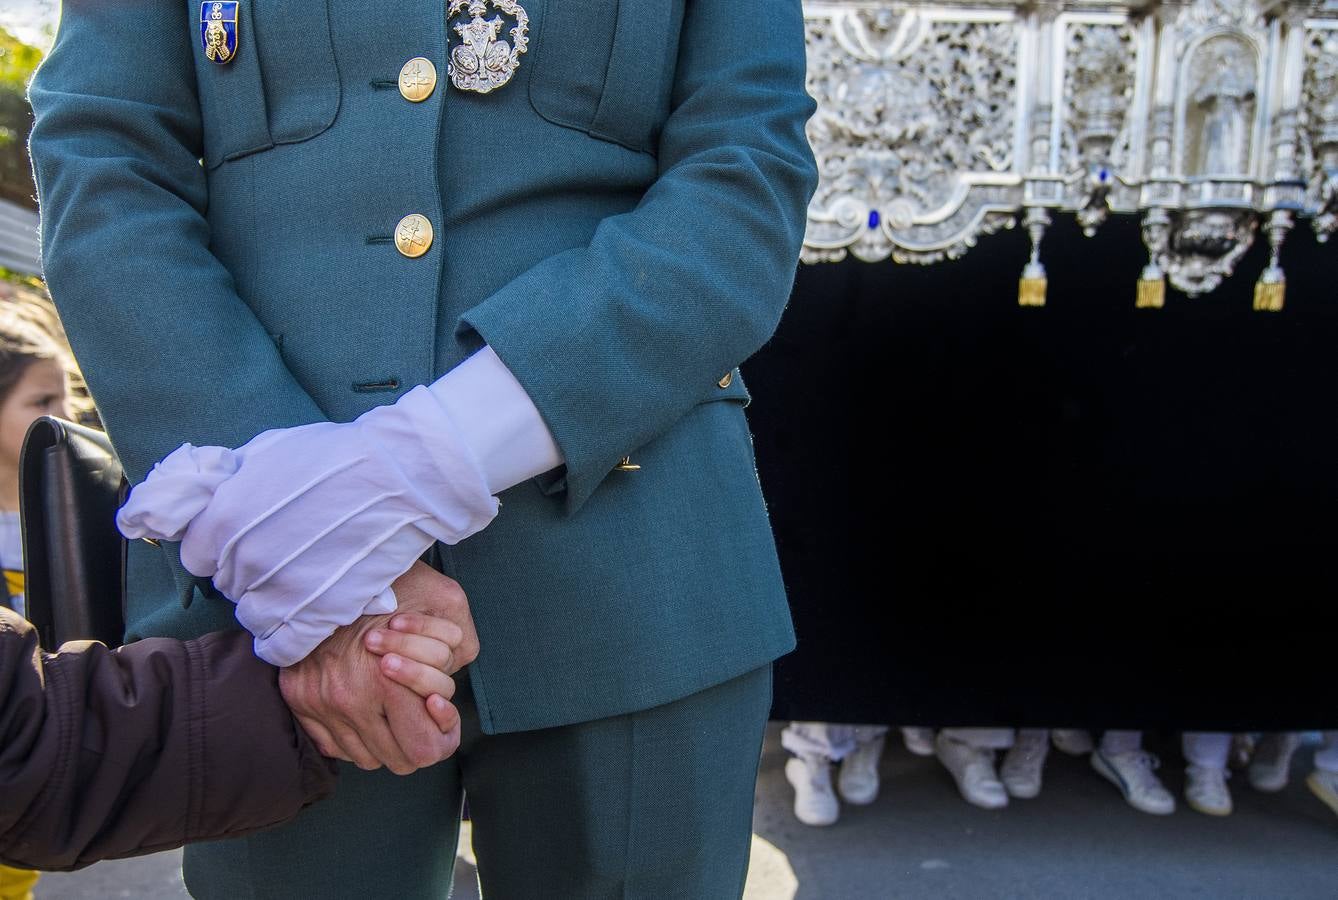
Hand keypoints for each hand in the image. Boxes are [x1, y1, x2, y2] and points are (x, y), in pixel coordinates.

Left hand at [117, 386, 497, 666]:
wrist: (402, 476)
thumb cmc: (337, 456)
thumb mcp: (267, 451)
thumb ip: (221, 477)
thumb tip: (179, 498)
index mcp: (225, 517)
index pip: (198, 554)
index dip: (222, 546)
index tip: (249, 537)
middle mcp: (245, 558)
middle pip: (227, 585)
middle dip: (247, 573)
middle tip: (283, 555)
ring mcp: (282, 590)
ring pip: (252, 617)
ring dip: (267, 605)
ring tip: (295, 587)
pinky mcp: (318, 614)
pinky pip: (282, 647)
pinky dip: (284, 642)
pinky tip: (296, 626)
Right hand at [278, 563, 475, 774]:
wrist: (324, 568)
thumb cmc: (390, 582)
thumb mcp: (443, 600)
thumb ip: (456, 642)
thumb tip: (456, 672)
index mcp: (386, 681)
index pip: (426, 748)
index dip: (442, 735)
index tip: (439, 712)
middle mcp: (350, 701)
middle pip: (400, 759)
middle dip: (417, 740)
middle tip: (423, 718)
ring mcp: (320, 705)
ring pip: (368, 757)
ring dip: (385, 741)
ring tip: (394, 714)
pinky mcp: (298, 701)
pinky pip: (334, 746)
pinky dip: (354, 736)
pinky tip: (366, 713)